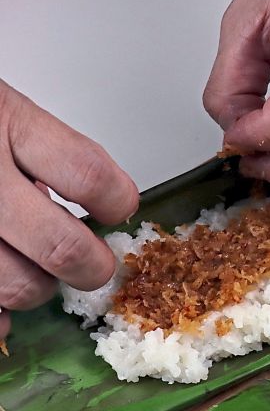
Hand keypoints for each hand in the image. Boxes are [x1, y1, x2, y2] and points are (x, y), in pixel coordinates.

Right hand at [0, 80, 138, 341]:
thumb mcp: (1, 108)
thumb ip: (43, 150)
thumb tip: (97, 197)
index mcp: (5, 123)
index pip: (89, 176)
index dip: (116, 201)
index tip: (116, 209)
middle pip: (60, 247)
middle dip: (90, 267)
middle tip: (92, 265)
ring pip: (16, 285)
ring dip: (35, 288)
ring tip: (30, 270)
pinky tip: (0, 303)